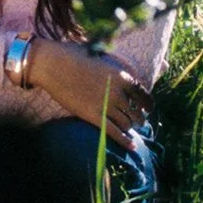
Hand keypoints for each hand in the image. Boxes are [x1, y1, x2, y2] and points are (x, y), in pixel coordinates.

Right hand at [26, 40, 151, 144]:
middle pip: (136, 112)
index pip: (143, 94)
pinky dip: (125, 141)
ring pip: (126, 123)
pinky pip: (114, 132)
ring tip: (128, 128)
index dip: (148, 104)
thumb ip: (114, 71)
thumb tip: (123, 78)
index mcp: (122, 76)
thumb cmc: (75, 56)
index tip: (148, 108)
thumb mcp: (102, 59)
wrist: (53, 64)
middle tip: (139, 121)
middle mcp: (117, 92)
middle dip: (139, 118)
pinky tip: (132, 146)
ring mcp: (105, 105)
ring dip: (129, 127)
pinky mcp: (93, 116)